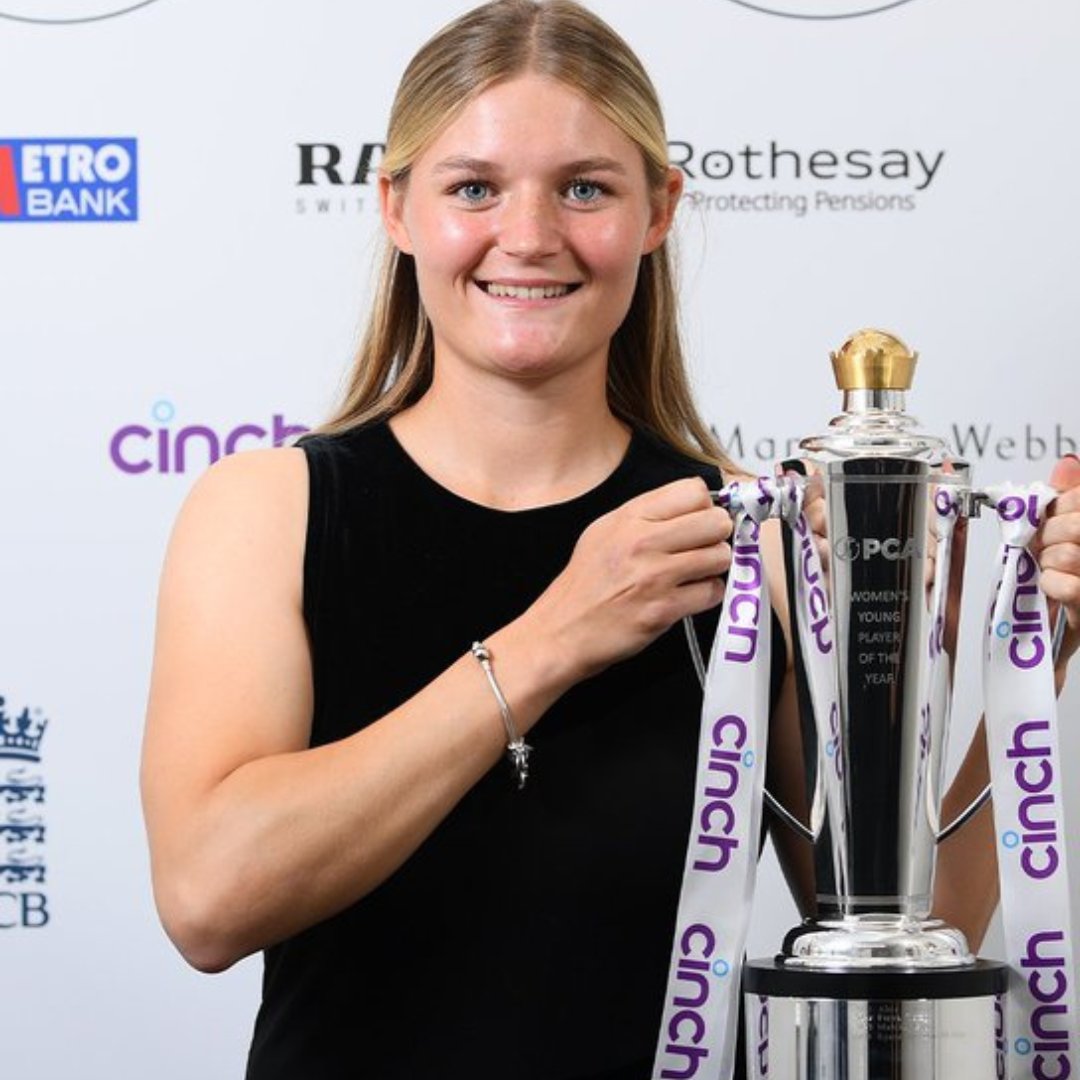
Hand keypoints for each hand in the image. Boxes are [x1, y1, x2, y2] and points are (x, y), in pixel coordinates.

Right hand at [524, 477, 732, 683]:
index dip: (703, 506)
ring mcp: (654, 576)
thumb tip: (692, 507)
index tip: (698, 520)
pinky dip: (706, 595)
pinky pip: (712, 592)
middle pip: (715, 521)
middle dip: (716, 535)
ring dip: (714, 567)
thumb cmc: (584, 585)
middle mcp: (642, 541)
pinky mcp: (663, 609)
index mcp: (629, 517)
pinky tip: (688, 596)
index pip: (693, 491)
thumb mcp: (603, 532)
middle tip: (703, 547)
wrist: (561, 630)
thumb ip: (645, 516)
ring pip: (720, 556)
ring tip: (695, 573)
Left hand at [1034, 455, 1079, 671]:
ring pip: (1068, 554)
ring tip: (1049, 571)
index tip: (1049, 519)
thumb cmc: (1050, 585)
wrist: (1042, 643)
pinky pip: (1069, 585)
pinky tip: (1052, 590)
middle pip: (1074, 525)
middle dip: (1047, 537)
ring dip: (1047, 564)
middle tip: (1043, 550)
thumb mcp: (1053, 537)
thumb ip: (1065, 499)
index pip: (1078, 499)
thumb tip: (1067, 465)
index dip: (1059, 508)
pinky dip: (1051, 587)